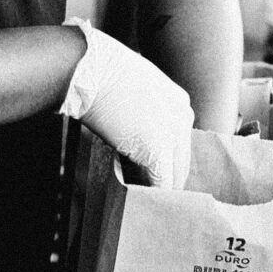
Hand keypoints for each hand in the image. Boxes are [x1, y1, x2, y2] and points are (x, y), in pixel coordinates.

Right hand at [58, 22, 193, 189]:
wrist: (90, 70)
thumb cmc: (102, 73)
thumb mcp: (134, 86)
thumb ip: (142, 109)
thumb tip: (132, 132)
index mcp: (179, 102)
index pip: (179, 141)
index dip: (166, 158)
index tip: (152, 172)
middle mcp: (183, 118)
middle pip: (181, 161)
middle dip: (166, 178)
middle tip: (150, 195)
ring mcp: (172, 135)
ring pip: (173, 175)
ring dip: (158, 188)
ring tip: (144, 201)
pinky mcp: (158, 152)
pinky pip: (160, 183)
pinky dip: (151, 195)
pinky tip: (139, 201)